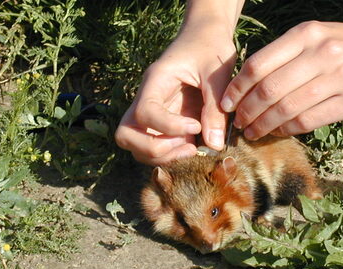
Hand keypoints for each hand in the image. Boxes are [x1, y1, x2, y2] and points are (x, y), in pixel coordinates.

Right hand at [115, 28, 235, 164]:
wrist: (205, 38)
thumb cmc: (210, 48)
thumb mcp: (217, 73)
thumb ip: (215, 108)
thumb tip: (214, 145)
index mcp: (155, 81)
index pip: (144, 113)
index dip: (168, 127)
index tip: (195, 126)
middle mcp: (146, 100)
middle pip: (125, 135)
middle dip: (153, 149)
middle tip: (187, 145)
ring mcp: (152, 115)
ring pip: (135, 147)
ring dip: (161, 156)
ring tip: (192, 149)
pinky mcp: (162, 125)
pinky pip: (154, 149)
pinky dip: (170, 156)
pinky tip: (193, 147)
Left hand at [220, 18, 342, 138]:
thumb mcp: (317, 36)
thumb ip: (287, 56)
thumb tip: (250, 87)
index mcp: (307, 34)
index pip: (259, 64)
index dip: (237, 88)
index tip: (227, 103)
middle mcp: (321, 53)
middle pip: (269, 89)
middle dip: (247, 110)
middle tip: (239, 122)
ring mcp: (338, 77)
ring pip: (286, 108)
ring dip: (263, 125)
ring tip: (252, 133)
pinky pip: (308, 120)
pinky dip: (287, 130)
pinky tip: (278, 132)